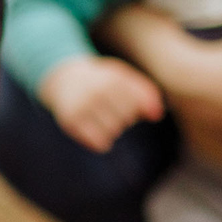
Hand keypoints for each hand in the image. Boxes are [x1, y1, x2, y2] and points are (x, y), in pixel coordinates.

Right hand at [36, 56, 164, 153]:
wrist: (64, 79)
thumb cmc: (101, 80)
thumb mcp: (123, 78)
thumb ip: (145, 93)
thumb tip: (157, 116)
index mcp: (113, 78)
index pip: (138, 105)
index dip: (136, 108)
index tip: (127, 103)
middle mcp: (97, 91)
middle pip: (127, 119)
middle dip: (124, 118)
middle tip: (111, 109)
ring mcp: (82, 106)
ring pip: (114, 132)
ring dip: (113, 129)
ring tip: (104, 119)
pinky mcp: (71, 122)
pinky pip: (99, 143)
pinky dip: (102, 142)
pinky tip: (97, 131)